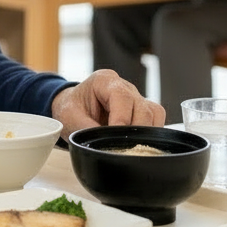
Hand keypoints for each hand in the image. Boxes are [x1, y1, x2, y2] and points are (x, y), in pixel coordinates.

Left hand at [49, 69, 163, 140]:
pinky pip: (156, 119)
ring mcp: (135, 96)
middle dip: (135, 129)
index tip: (116, 135)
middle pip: (142, 106)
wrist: (72, 108)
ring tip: (130, 145)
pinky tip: (137, 142)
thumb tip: (106, 143)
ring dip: (145, 133)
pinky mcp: (142, 109)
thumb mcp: (69, 117)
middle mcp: (123, 86)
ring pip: (154, 113)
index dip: (122, 118)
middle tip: (123, 145)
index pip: (122, 97)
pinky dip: (150, 133)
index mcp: (104, 81)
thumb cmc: (70, 109)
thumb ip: (86, 127)